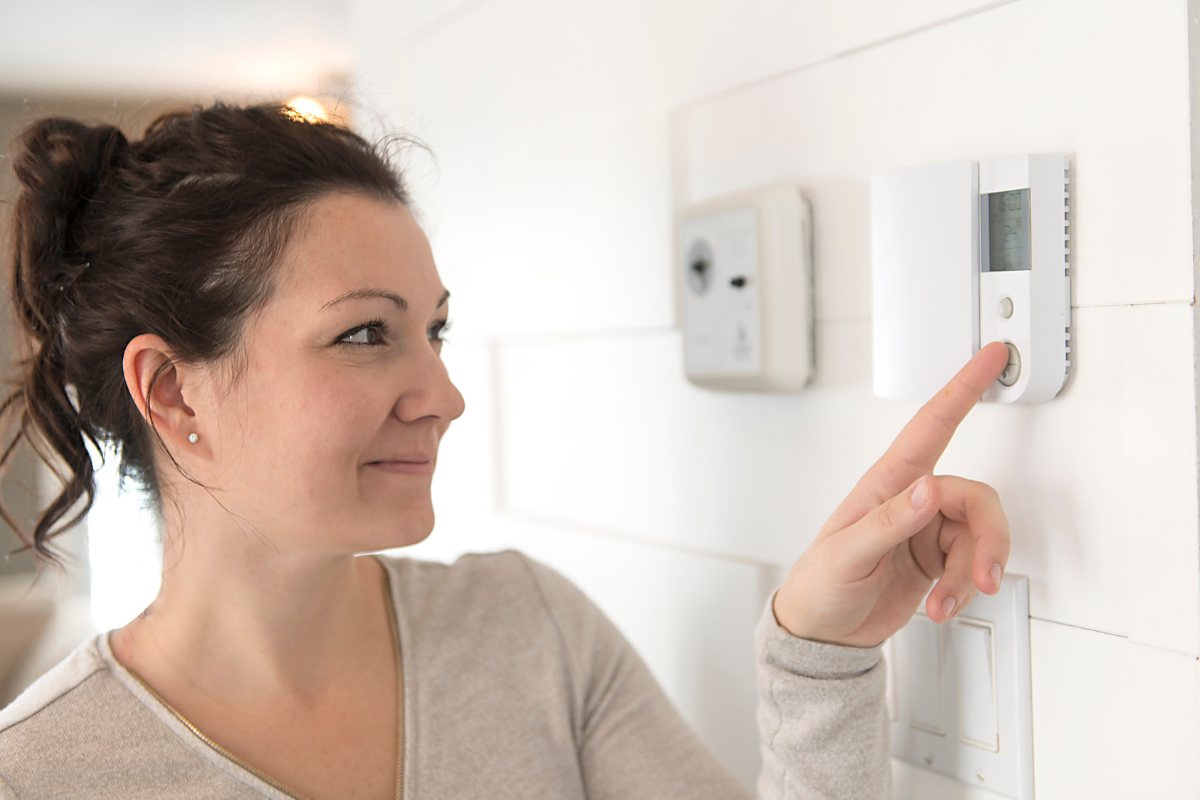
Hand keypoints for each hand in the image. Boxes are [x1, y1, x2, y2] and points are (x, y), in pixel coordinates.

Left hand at [772, 342, 1012, 648]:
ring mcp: (927, 532)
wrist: (823, 635)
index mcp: (887, 484)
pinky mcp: (938, 562)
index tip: (991, 357)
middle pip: (975, 500)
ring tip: (944, 602)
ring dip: (970, 574)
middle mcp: (913, 501)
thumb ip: (890, 521)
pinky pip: (972, 566)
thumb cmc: (819, 585)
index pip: (932, 426)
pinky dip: (964, 590)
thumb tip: (930, 489)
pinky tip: (940, 607)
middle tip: (982, 576)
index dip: (963, 388)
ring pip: (979, 537)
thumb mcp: (847, 554)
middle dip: (987, 541)